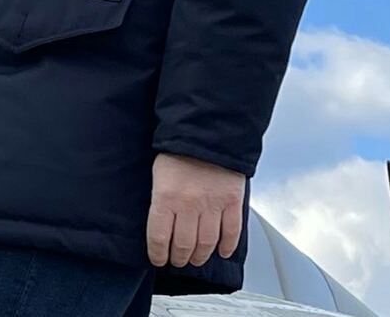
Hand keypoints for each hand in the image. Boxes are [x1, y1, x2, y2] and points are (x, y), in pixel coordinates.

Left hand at [146, 153, 245, 267]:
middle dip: (179, 257)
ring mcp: (213, 205)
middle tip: (177, 260)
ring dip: (199, 255)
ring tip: (195, 259)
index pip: (159, 236)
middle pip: (183, 244)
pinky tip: (221, 252)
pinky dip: (226, 246)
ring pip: (206, 243)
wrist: (207, 130)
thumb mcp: (157, 172)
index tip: (158, 259)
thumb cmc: (178, 148)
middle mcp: (189, 205)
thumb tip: (157, 222)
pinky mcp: (232, 202)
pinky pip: (231, 232)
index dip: (158, 253)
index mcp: (165, 196)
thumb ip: (159, 198)